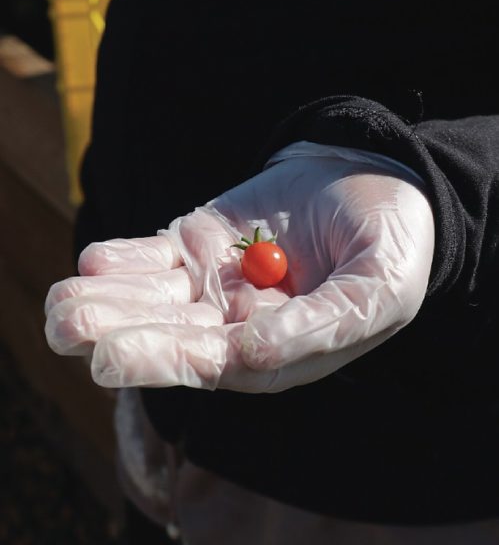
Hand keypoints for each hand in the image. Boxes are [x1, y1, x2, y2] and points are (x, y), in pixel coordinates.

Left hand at [45, 143, 434, 392]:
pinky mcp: (196, 243)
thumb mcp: (381, 286)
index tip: (114, 357)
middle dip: (120, 336)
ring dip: (104, 303)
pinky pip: (153, 256)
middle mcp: (237, 326)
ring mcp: (212, 283)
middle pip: (172, 337)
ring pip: (152, 301)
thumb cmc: (391, 241)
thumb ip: (327, 324)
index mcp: (281, 351)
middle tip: (69, 330)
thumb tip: (253, 352)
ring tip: (60, 306)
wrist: (373, 179)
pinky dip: (123, 259)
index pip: (218, 365)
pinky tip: (93, 263)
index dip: (169, 360)